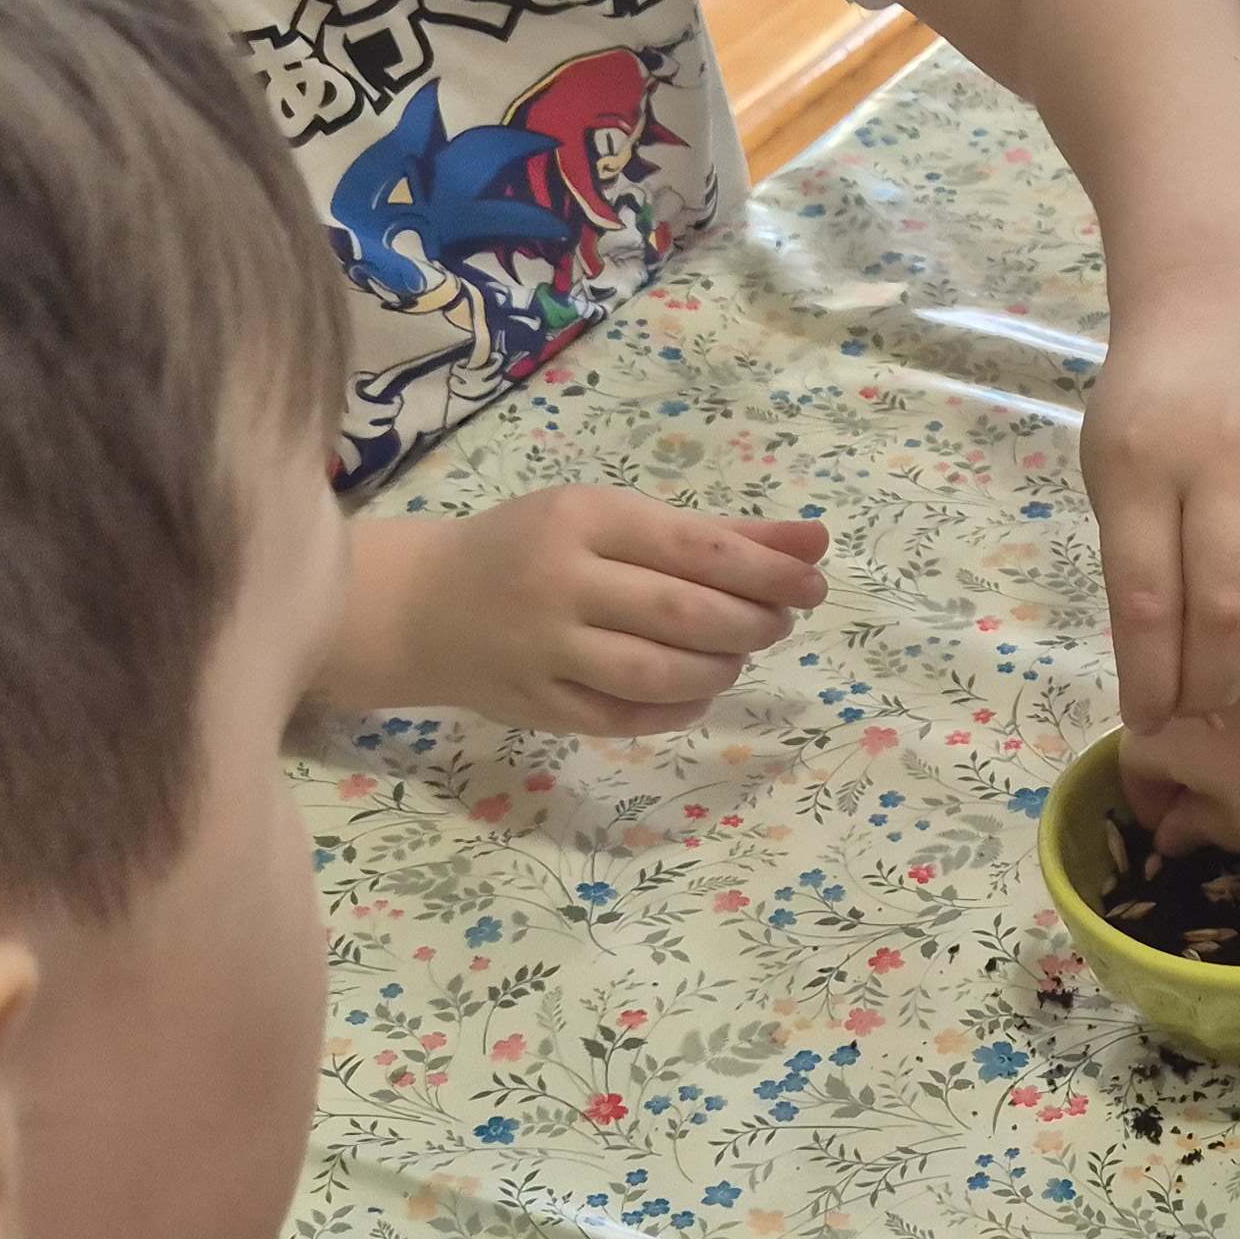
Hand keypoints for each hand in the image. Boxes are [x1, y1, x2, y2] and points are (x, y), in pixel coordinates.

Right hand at [328, 492, 829, 736]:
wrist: (422, 605)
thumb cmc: (536, 548)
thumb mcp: (617, 520)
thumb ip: (717, 534)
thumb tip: (816, 541)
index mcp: (586, 520)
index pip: (698, 550)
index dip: (769, 572)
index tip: (813, 584)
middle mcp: (562, 583)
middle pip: (685, 615)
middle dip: (752, 623)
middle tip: (779, 622)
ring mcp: (545, 651)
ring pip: (659, 673)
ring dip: (720, 670)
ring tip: (734, 656)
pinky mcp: (537, 706)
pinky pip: (628, 718)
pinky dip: (679, 708)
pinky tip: (695, 690)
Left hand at [1083, 293, 1239, 723]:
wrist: (1229, 303)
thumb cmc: (1150, 395)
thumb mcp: (1111, 465)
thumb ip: (1133, 554)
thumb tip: (1156, 666)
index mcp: (1140, 467)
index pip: (1146, 599)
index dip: (1149, 678)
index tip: (1146, 721)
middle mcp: (1218, 466)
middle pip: (1227, 609)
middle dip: (1213, 686)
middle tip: (1200, 716)